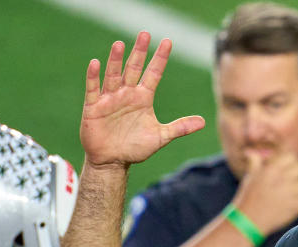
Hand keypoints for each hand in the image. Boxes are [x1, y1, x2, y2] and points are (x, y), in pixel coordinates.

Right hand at [80, 31, 204, 167]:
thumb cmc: (135, 147)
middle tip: (145, 34)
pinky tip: (96, 64)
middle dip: (139, 52)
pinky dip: (94, 77)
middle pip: (133, 68)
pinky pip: (94, 89)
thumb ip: (180, 127)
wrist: (113, 161)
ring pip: (114, 75)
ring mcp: (110, 98)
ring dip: (116, 61)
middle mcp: (127, 94)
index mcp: (143, 98)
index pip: (153, 74)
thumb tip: (203, 122)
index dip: (160, 59)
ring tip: (120, 44)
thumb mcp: (161, 136)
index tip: (167, 42)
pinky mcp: (94, 107)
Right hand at [235, 151, 297, 236]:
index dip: (295, 162)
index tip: (296, 167)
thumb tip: (251, 152)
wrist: (249, 221)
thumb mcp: (249, 177)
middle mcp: (284, 178)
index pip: (292, 158)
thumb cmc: (248, 198)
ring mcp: (291, 192)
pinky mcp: (297, 207)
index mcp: (272, 169)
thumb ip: (254, 163)